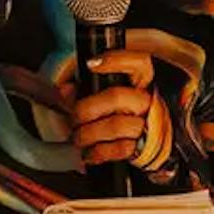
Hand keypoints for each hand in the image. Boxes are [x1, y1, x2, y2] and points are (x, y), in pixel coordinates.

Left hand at [70, 49, 166, 175]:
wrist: (149, 143)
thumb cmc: (124, 115)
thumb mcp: (106, 96)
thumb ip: (85, 90)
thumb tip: (64, 90)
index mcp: (143, 83)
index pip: (138, 63)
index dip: (115, 60)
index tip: (91, 64)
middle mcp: (148, 101)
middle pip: (116, 96)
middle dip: (86, 109)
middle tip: (74, 118)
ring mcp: (148, 125)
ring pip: (115, 125)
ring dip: (88, 133)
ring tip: (78, 137)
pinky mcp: (143, 148)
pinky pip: (118, 149)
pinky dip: (97, 152)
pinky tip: (88, 152)